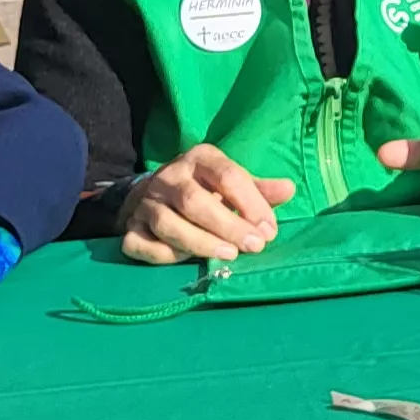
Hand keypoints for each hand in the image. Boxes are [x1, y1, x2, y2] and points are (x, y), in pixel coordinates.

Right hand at [118, 143, 297, 264]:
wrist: (151, 193)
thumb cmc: (205, 189)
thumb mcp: (231, 183)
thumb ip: (259, 190)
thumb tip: (289, 189)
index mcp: (199, 159)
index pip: (227, 175)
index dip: (250, 203)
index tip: (269, 229)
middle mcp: (169, 177)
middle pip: (194, 200)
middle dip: (227, 225)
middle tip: (254, 246)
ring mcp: (146, 202)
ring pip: (168, 224)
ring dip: (200, 242)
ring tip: (229, 255)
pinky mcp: (129, 227)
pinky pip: (141, 244)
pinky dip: (164, 255)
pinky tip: (188, 261)